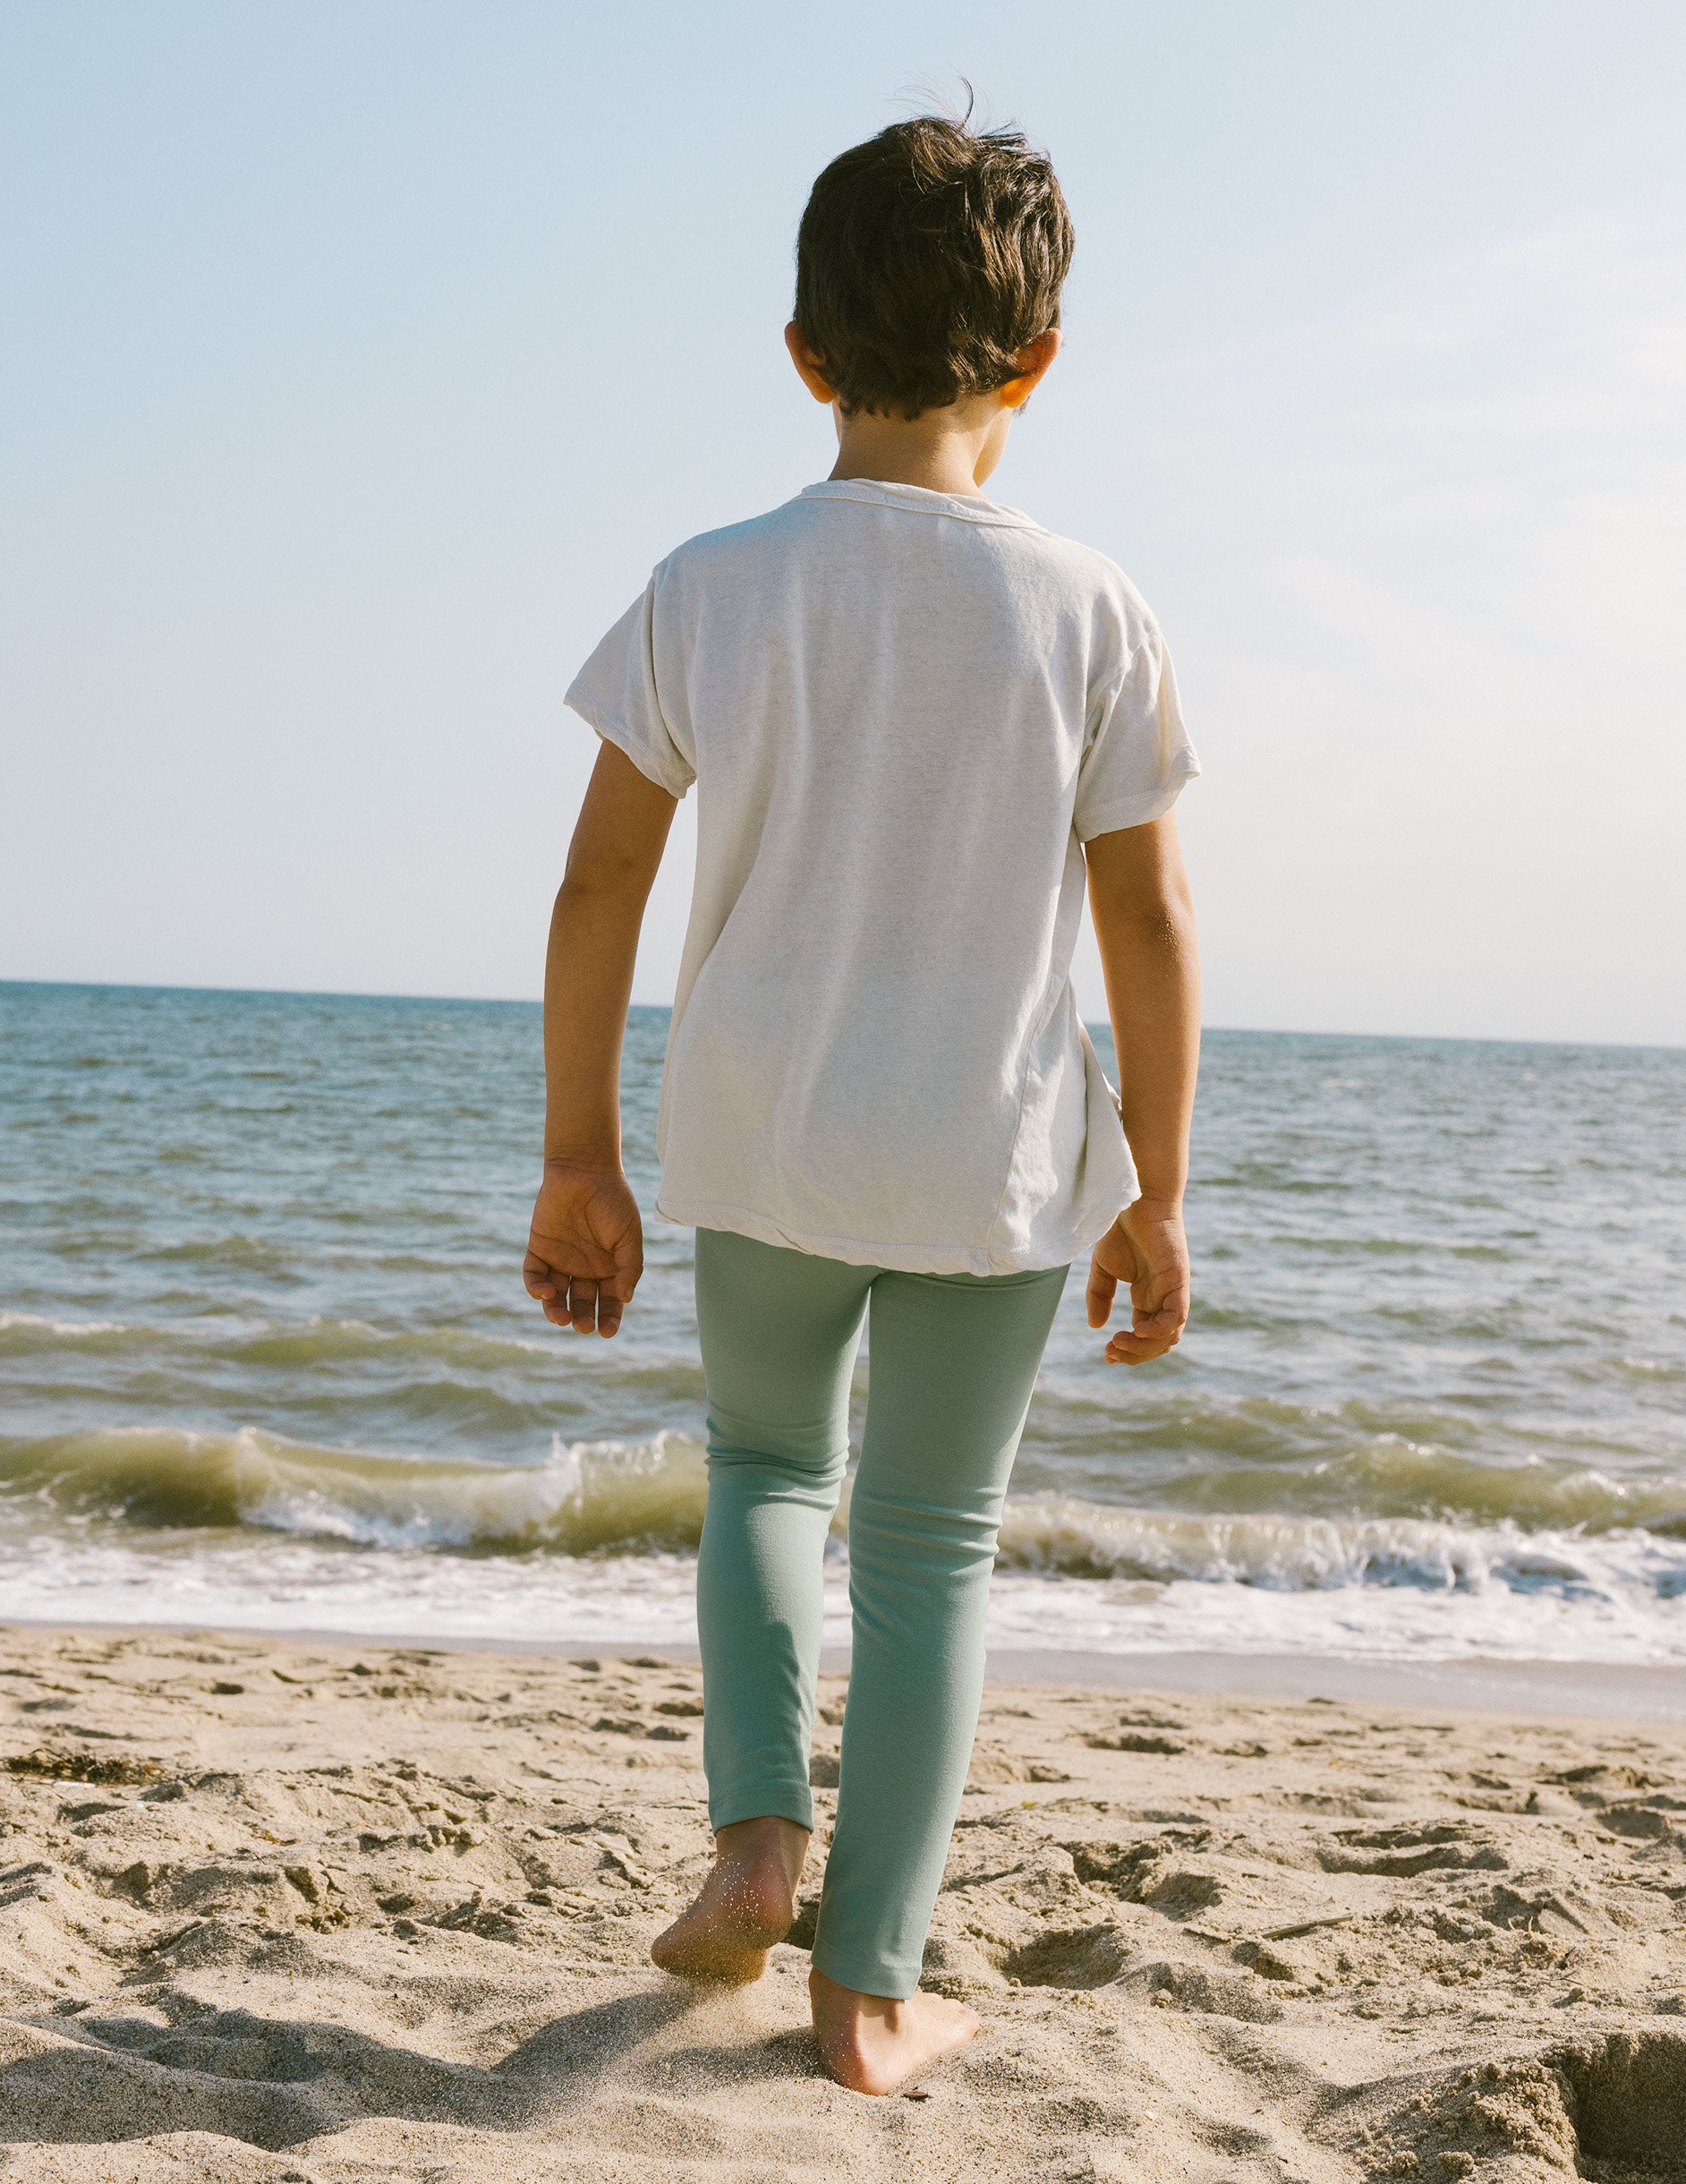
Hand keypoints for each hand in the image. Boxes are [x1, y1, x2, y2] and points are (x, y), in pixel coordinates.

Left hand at [523, 1162, 642, 1335]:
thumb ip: (629, 1267)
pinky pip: (534, 1275)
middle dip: (583, 1318)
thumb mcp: (629, 1237)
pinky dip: (536, 1287)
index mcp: (609, 1268)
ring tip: (561, 1318)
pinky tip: (544, 1292)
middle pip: (582, 1303)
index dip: (608, 1319)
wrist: (585, 1170)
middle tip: (583, 1326)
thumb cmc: (613, 1201)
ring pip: (555, 1296)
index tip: (606, 1332)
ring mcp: (560, 1261)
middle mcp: (584, 1269)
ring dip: (556, 1310)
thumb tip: (624, 1299)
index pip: (608, 1302)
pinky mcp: (539, 1249)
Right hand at [1085, 1198, 1189, 1364]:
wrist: (1135, 1200)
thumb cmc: (1121, 1228)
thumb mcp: (1104, 1269)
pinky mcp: (1178, 1281)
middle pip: (1159, 1343)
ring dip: (1144, 1347)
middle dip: (1135, 1354)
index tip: (1107, 1354)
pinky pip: (1176, 1317)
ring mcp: (1172, 1291)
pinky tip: (1136, 1329)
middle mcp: (1163, 1299)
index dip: (1129, 1351)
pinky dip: (1159, 1330)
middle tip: (1112, 1351)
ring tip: (1119, 1341)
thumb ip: (1100, 1297)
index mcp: (1148, 1297)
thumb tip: (1097, 1327)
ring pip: (1169, 1336)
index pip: (1145, 1336)